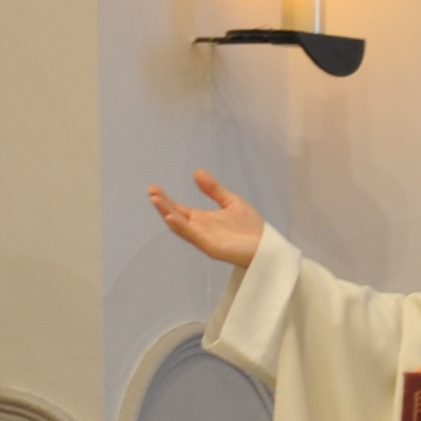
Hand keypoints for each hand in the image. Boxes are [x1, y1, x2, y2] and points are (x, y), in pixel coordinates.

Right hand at [147, 170, 266, 268]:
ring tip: (155, 200)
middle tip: (151, 191)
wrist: (269, 246)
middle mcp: (199, 230)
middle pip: (175, 216)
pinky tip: (172, 217)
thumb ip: (214, 189)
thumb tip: (197, 172)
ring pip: (180, 226)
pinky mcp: (211, 247)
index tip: (153, 187)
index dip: (166, 199)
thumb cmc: (252, 228)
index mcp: (202, 220)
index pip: (179, 208)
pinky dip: (181, 227)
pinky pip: (193, 237)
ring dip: (167, 213)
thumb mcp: (231, 202)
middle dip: (162, 204)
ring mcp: (204, 239)